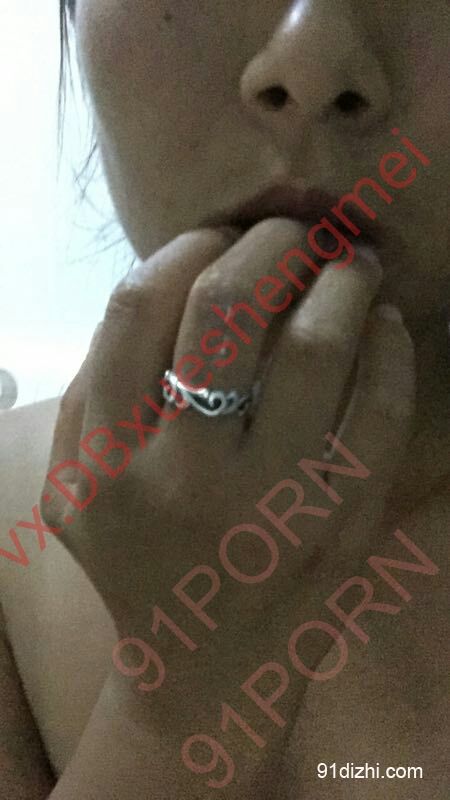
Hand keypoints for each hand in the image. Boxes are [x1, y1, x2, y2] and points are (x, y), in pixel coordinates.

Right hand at [41, 219, 414, 791]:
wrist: (206, 666)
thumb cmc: (136, 565)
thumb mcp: (71, 492)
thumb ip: (85, 398)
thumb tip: (155, 292)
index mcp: (107, 460)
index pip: (140, 307)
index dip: (188, 246)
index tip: (220, 235)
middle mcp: (184, 477)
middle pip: (225, 308)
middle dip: (269, 242)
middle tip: (296, 230)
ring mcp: (272, 505)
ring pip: (316, 349)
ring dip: (342, 279)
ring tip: (352, 262)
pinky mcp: (342, 526)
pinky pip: (382, 413)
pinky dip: (392, 349)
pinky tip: (385, 325)